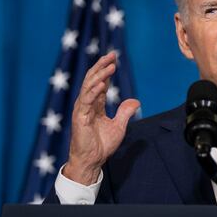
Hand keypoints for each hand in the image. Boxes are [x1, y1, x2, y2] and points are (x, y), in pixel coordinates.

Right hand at [63, 52, 140, 184]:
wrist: (92, 161)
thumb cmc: (101, 145)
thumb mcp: (118, 126)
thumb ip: (125, 112)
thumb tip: (136, 101)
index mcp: (95, 105)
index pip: (100, 83)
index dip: (107, 70)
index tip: (115, 59)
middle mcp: (87, 104)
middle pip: (93, 80)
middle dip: (102, 66)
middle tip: (112, 55)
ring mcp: (82, 109)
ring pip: (89, 86)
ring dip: (100, 75)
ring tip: (110, 65)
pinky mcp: (79, 117)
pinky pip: (86, 100)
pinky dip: (94, 91)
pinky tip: (102, 83)